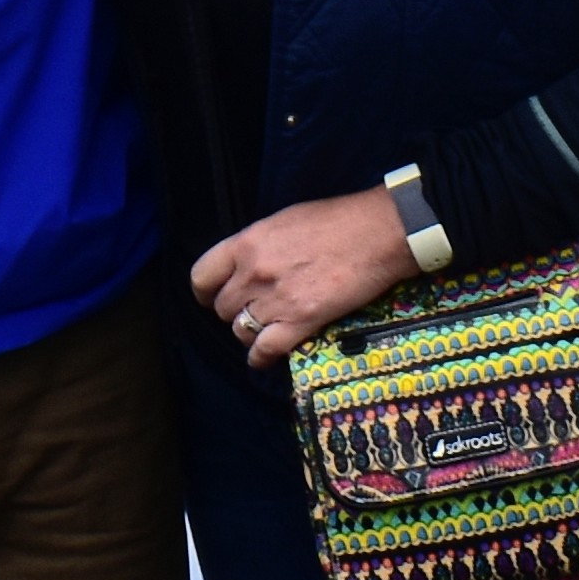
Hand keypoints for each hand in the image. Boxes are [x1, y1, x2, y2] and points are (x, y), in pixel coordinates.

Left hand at [187, 197, 409, 367]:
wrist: (376, 233)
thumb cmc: (336, 220)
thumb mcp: (283, 221)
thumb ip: (259, 245)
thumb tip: (248, 264)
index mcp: (247, 243)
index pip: (202, 275)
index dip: (205, 291)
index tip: (211, 297)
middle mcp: (254, 273)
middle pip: (223, 307)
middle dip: (234, 311)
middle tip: (252, 311)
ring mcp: (276, 300)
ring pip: (241, 331)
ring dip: (249, 333)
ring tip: (263, 330)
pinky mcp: (301, 322)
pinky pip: (265, 350)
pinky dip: (260, 359)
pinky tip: (262, 359)